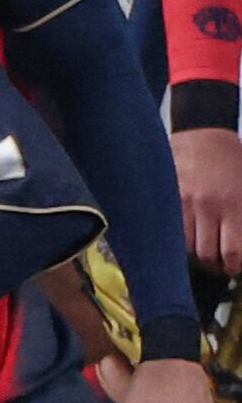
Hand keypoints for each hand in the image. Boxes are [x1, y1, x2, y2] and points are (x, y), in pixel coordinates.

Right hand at [175, 129, 241, 275]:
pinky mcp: (168, 199)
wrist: (204, 134)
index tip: (235, 268)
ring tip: (203, 247)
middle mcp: (209, 206)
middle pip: (207, 256)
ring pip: (186, 247)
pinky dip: (178, 238)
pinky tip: (186, 233)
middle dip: (215, 263)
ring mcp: (185, 203)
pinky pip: (171, 230)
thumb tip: (240, 252)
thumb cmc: (233, 163)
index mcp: (235, 204)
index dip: (234, 268)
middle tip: (220, 260)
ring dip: (195, 252)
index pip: (233, 254)